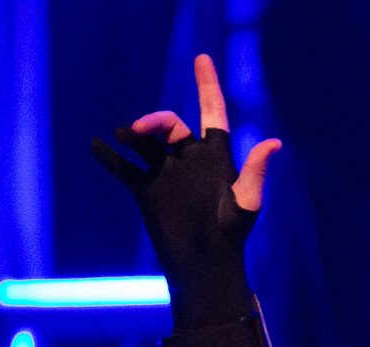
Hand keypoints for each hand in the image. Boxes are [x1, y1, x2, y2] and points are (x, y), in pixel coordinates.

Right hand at [91, 55, 281, 322]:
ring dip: (132, 135)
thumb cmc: (231, 235)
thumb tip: (274, 143)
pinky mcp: (147, 190)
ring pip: (144, 143)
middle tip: (141, 130)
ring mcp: (166, 174)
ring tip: (123, 137)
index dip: (207, 85)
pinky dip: (108, 157)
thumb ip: (255, 172)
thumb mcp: (245, 202)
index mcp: (215, 157)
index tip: (202, 59)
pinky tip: (95, 147)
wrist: (204, 264)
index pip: (211, 112)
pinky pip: (123, 168)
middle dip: (155, 121)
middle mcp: (189, 161)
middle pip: (169, 125)